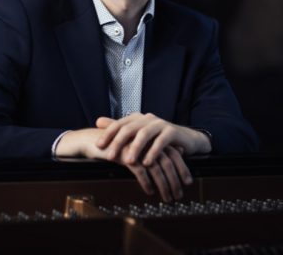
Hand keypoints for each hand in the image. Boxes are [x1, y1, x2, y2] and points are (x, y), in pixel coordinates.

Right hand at [55, 127, 192, 201]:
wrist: (94, 141)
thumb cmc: (119, 144)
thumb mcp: (140, 145)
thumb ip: (160, 147)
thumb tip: (180, 150)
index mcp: (152, 138)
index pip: (174, 154)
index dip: (182, 168)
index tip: (187, 182)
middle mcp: (148, 141)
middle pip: (168, 163)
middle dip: (175, 181)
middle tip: (178, 195)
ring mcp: (138, 148)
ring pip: (157, 169)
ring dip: (164, 186)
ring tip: (167, 198)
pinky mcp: (127, 155)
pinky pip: (141, 171)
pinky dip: (147, 183)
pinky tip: (149, 191)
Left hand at [95, 113, 211, 166]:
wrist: (185, 139)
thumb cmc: (158, 138)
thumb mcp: (137, 133)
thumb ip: (119, 127)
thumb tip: (97, 121)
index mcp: (137, 118)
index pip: (119, 124)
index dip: (108, 134)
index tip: (98, 146)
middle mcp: (147, 118)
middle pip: (129, 128)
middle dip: (118, 143)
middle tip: (110, 157)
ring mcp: (160, 123)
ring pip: (144, 134)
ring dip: (135, 148)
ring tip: (128, 161)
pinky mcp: (172, 131)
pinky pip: (161, 141)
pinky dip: (153, 152)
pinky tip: (147, 163)